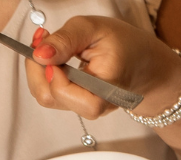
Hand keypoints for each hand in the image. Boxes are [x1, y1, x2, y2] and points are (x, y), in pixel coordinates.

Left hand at [25, 18, 180, 121]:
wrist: (143, 64)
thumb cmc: (124, 44)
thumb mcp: (94, 29)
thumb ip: (65, 40)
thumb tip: (40, 54)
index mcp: (103, 90)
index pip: (64, 93)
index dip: (48, 68)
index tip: (44, 41)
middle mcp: (94, 107)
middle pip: (50, 98)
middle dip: (37, 68)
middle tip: (41, 39)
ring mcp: (85, 109)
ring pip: (48, 97)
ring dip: (39, 70)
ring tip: (50, 46)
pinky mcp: (79, 105)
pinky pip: (53, 94)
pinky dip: (46, 74)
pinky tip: (55, 57)